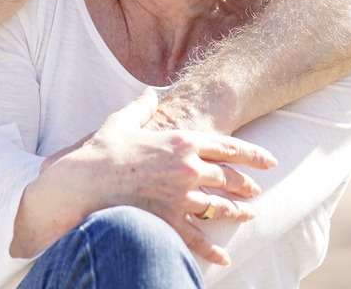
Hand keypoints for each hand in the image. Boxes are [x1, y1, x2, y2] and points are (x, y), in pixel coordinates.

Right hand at [18, 90, 276, 264]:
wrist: (82, 183)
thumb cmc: (100, 152)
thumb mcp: (120, 122)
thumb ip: (141, 107)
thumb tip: (149, 94)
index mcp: (181, 142)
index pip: (229, 147)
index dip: (253, 155)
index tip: (269, 161)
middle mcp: (188, 169)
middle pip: (230, 178)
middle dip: (246, 184)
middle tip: (255, 190)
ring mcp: (181, 198)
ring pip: (222, 208)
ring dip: (238, 213)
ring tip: (247, 215)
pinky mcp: (169, 222)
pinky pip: (199, 239)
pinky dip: (213, 250)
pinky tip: (223, 256)